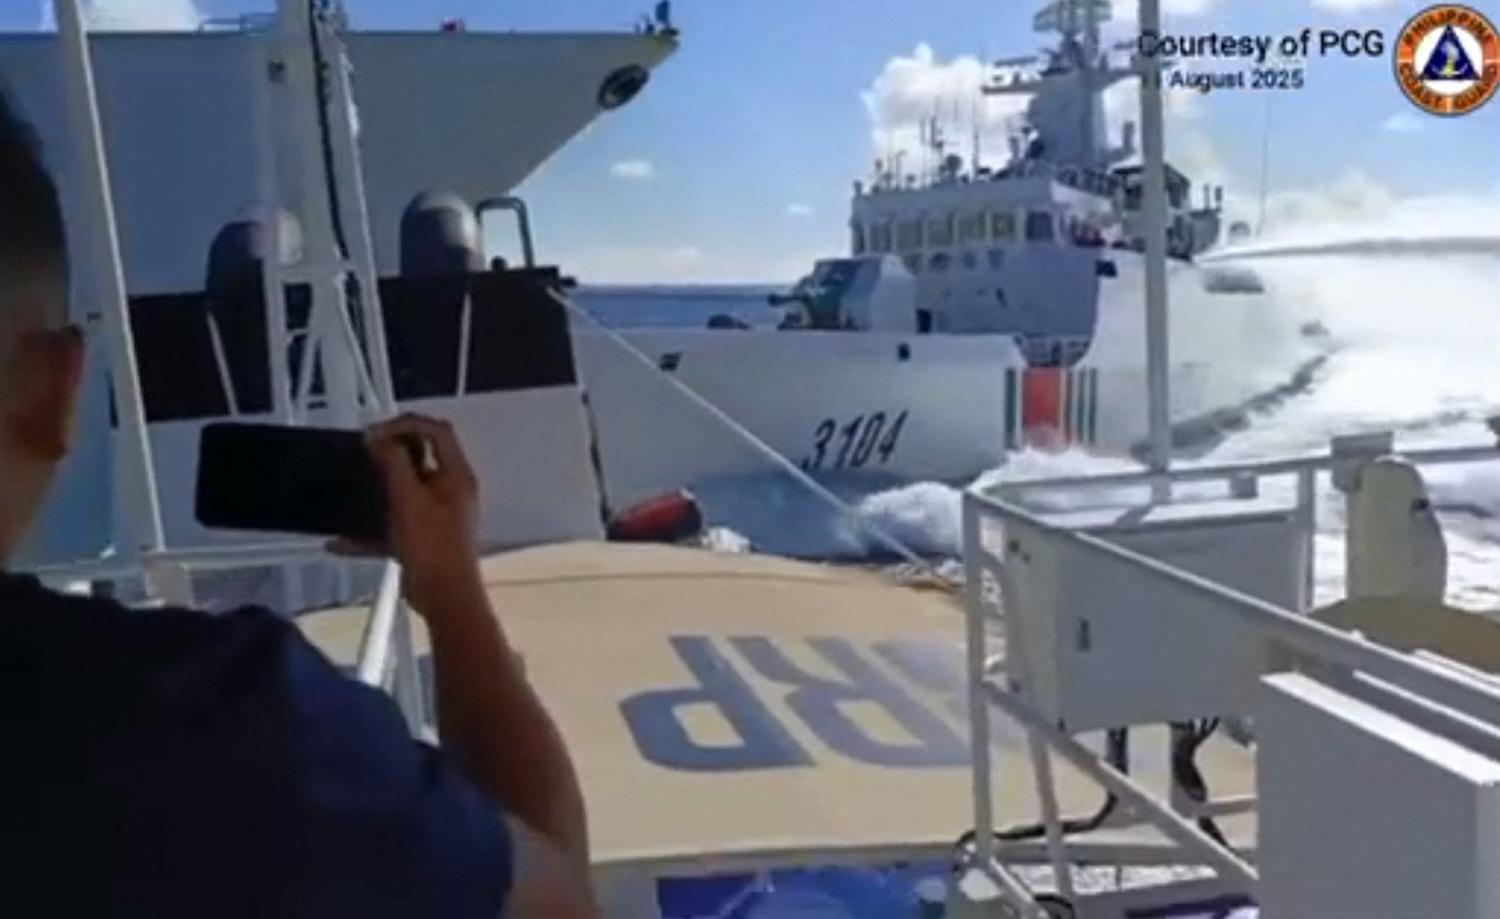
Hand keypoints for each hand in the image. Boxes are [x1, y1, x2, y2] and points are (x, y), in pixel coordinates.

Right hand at [331, 413, 485, 617]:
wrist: (445, 598)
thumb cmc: (431, 545)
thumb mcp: (408, 499)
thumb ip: (393, 464)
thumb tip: (377, 437)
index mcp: (456, 475)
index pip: (437, 430)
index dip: (406, 423)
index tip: (375, 433)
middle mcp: (451, 491)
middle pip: (422, 458)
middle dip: (390, 453)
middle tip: (362, 454)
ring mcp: (439, 516)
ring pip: (406, 493)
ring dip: (379, 489)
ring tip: (351, 486)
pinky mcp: (425, 541)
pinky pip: (395, 527)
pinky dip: (371, 531)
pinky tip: (339, 543)